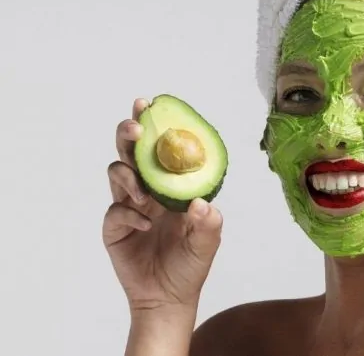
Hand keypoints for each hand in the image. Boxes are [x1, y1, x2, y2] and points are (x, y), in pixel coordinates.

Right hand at [103, 98, 222, 312]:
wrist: (169, 297)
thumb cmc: (190, 265)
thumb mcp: (208, 244)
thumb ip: (210, 225)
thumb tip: (201, 203)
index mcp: (171, 186)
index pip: (161, 149)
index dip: (154, 126)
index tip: (151, 104)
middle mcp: (148, 190)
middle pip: (131, 152)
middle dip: (129, 134)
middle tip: (136, 129)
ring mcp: (129, 206)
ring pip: (117, 173)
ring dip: (129, 176)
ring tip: (145, 196)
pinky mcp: (114, 227)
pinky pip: (114, 211)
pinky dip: (127, 214)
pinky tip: (143, 226)